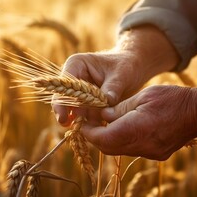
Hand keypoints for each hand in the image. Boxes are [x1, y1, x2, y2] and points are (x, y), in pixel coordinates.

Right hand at [52, 26, 178, 126]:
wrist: (134, 68)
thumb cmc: (126, 65)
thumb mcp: (121, 75)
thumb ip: (112, 88)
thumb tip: (106, 102)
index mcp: (77, 65)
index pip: (64, 85)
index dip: (62, 101)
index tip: (64, 117)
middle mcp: (74, 79)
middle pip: (64, 100)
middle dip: (69, 115)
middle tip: (76, 128)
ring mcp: (79, 93)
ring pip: (74, 111)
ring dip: (81, 121)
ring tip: (91, 131)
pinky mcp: (87, 104)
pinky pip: (84, 116)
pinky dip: (89, 124)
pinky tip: (96, 131)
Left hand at [80, 85, 196, 159]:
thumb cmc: (173, 99)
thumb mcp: (143, 96)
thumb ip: (120, 108)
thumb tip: (103, 115)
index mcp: (137, 129)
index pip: (102, 139)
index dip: (88, 132)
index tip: (82, 122)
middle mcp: (143, 146)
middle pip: (109, 148)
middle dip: (96, 137)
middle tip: (90, 124)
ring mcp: (151, 153)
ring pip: (120, 151)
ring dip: (109, 140)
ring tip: (105, 124)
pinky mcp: (157, 154)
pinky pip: (133, 150)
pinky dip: (123, 141)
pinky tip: (124, 128)